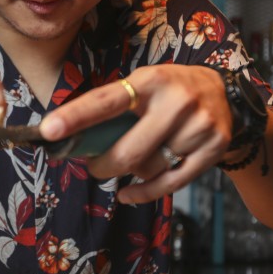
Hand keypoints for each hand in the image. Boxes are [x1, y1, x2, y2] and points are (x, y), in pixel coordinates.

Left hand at [39, 65, 232, 202]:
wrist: (224, 92)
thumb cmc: (169, 90)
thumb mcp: (144, 84)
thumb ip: (114, 107)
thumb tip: (72, 137)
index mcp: (152, 80)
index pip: (106, 101)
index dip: (76, 117)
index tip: (48, 130)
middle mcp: (178, 102)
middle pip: (128, 151)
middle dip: (102, 165)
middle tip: (93, 166)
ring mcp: (199, 127)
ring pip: (149, 168)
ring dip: (129, 173)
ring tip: (128, 163)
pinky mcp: (213, 149)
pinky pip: (170, 184)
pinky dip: (143, 193)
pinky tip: (128, 193)